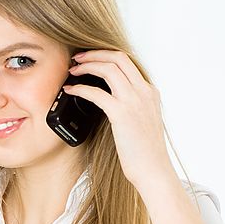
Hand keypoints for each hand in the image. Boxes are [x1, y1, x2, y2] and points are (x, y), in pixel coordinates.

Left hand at [64, 50, 176, 190]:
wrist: (153, 169)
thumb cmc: (144, 151)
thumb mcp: (142, 119)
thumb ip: (131, 104)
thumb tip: (108, 97)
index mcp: (149, 91)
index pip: (127, 61)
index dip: (105, 55)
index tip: (89, 58)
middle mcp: (144, 91)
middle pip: (118, 57)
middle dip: (94, 54)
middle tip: (77, 58)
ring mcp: (134, 101)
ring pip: (108, 69)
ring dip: (87, 66)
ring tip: (72, 71)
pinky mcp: (122, 114)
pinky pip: (96, 93)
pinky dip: (80, 88)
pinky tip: (70, 91)